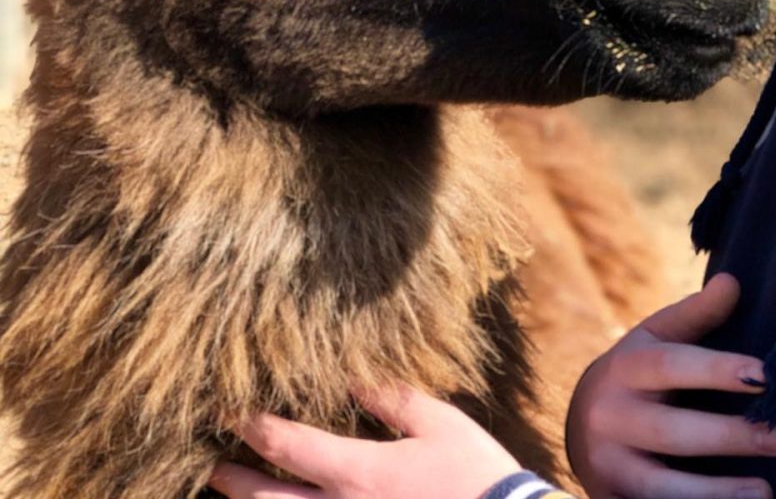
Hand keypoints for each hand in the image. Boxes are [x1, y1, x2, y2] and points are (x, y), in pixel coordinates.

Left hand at [208, 385, 520, 498]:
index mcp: (359, 473)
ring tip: (235, 494)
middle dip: (236, 481)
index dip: (254, 427)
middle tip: (214, 465)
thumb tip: (350, 377)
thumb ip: (390, 399)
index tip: (231, 411)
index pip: (288, 447)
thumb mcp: (438, 422)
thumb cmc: (473, 474)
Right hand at [565, 272, 775, 498]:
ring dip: (715, 493)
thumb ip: (696, 314)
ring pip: (661, 486)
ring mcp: (610, 465)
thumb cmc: (637, 374)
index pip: (671, 366)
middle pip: (671, 431)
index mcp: (625, 368)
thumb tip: (733, 282)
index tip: (767, 375)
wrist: (582, 425)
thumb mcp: (656, 338)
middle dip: (728, 437)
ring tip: (766, 492)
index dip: (718, 370)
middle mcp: (611, 417)